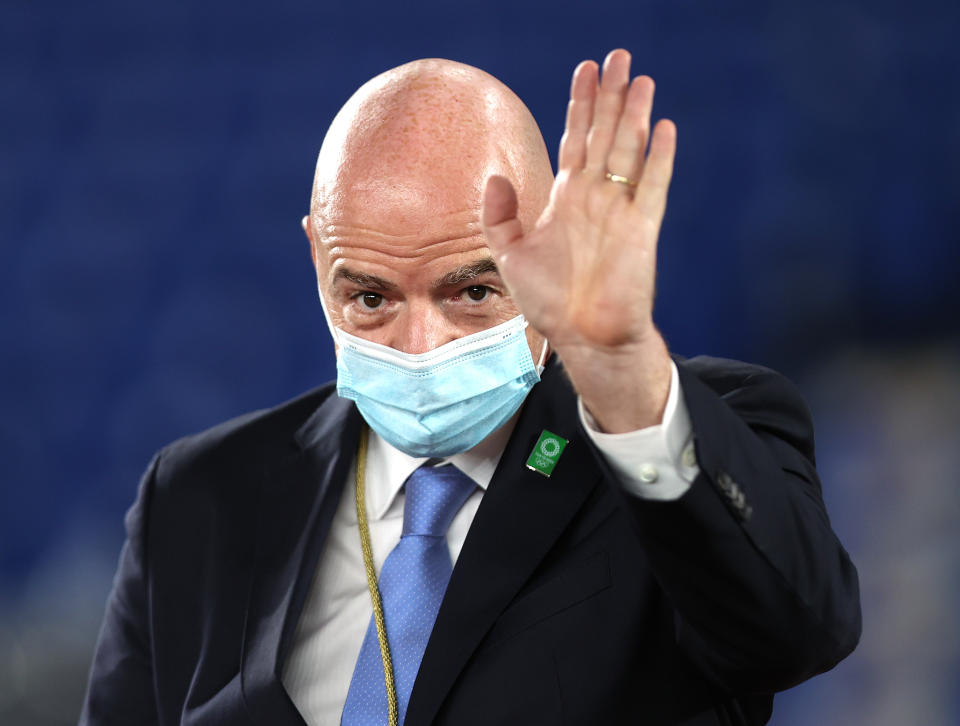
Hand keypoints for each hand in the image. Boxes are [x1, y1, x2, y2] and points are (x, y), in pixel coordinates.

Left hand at [482, 49, 676, 431]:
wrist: (582, 337)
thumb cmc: (550, 301)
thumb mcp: (510, 255)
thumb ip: (499, 215)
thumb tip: (494, 175)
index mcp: (566, 199)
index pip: (575, 139)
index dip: (579, 104)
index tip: (583, 69)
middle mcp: (595, 197)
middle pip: (604, 133)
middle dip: (609, 95)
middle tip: (618, 56)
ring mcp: (620, 210)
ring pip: (628, 150)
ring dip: (633, 114)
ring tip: (639, 78)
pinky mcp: (642, 229)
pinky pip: (653, 186)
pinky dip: (658, 158)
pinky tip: (662, 128)